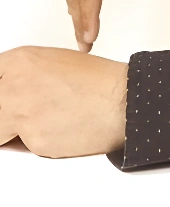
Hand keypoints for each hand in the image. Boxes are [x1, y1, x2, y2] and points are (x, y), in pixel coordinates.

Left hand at [0, 46, 127, 157]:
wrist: (120, 100)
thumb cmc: (95, 81)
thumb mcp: (53, 62)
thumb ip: (22, 75)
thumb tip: (6, 90)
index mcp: (20, 60)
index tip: (4, 97)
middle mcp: (14, 84)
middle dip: (3, 115)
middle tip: (13, 117)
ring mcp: (21, 113)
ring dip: (10, 131)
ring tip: (39, 120)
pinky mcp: (33, 140)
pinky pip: (23, 146)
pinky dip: (36, 142)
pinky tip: (57, 128)